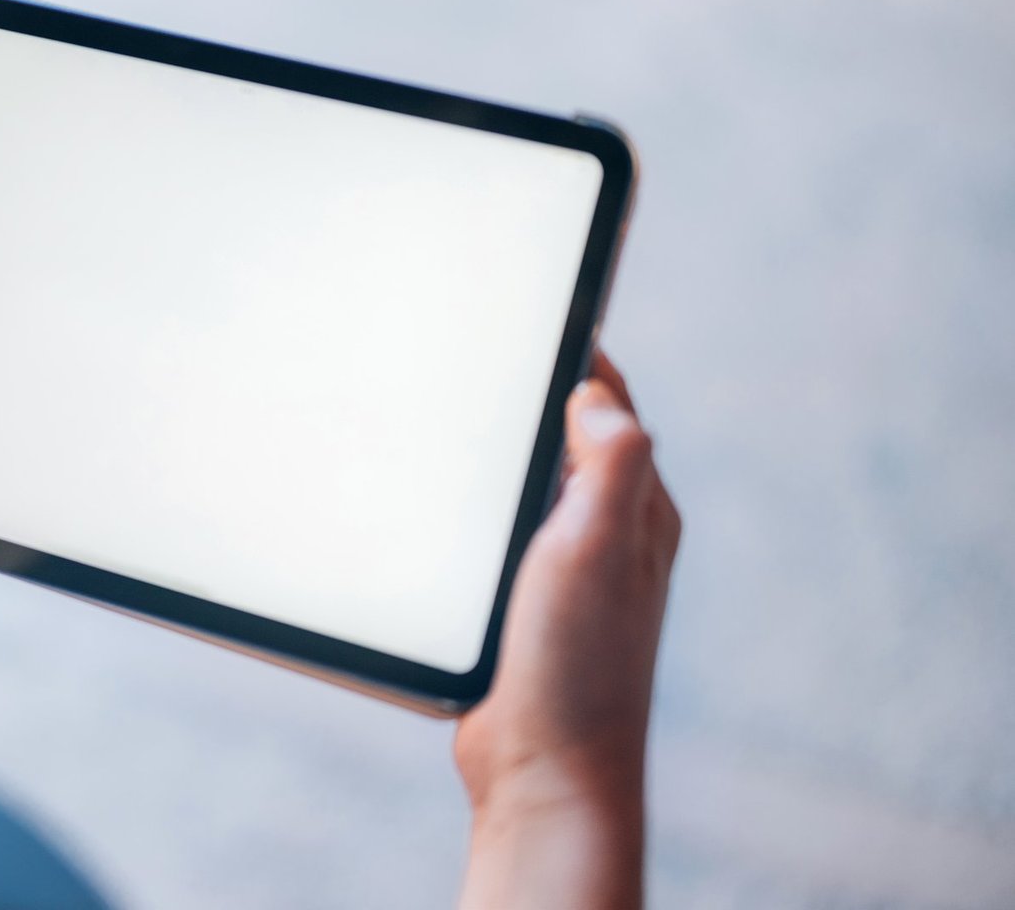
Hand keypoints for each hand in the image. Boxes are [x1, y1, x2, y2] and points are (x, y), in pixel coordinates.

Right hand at [454, 354, 680, 908]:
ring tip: (456, 415)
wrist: (543, 767)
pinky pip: (502, 532)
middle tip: (480, 354)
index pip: (610, 405)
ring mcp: (565, 571)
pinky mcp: (524, 605)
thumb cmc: (576, 665)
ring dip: (501, 454)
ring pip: (530, 485)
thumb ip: (610, 463)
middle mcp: (609, 534)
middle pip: (569, 438)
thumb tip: (599, 392)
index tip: (534, 311)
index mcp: (637, 510)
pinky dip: (479, 506)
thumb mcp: (596, 547)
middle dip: (532, 396)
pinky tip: (442, 506)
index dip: (576, 356)